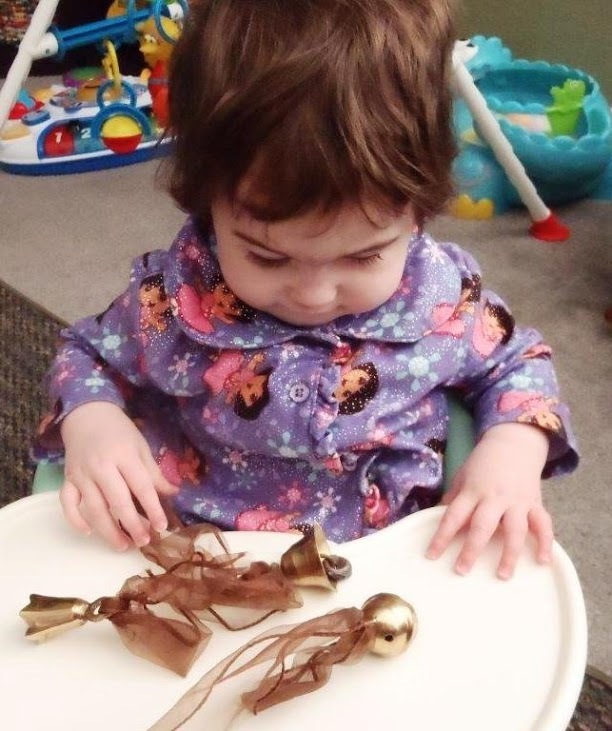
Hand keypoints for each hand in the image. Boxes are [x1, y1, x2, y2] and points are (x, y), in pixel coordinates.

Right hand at [59, 402, 178, 549]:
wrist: (87, 415)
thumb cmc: (119, 432)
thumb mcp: (141, 447)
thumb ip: (154, 473)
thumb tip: (173, 494)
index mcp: (124, 456)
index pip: (141, 487)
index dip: (152, 509)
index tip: (161, 526)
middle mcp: (101, 467)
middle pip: (117, 502)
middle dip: (132, 526)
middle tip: (144, 542)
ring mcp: (81, 474)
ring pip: (93, 509)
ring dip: (108, 531)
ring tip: (123, 545)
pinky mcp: (67, 479)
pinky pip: (67, 504)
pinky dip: (75, 520)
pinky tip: (89, 532)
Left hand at [426, 423, 552, 578]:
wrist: (514, 444)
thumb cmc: (483, 463)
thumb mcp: (463, 476)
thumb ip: (454, 498)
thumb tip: (438, 518)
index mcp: (472, 491)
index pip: (454, 516)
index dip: (442, 536)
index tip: (432, 555)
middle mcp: (495, 497)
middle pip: (483, 525)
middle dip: (472, 549)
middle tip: (462, 570)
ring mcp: (517, 501)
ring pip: (515, 529)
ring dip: (509, 553)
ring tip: (503, 575)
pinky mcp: (535, 503)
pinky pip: (543, 524)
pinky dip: (545, 542)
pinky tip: (543, 561)